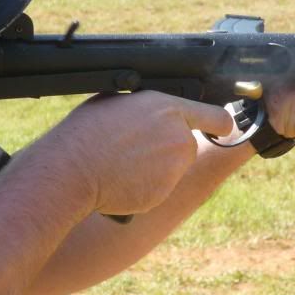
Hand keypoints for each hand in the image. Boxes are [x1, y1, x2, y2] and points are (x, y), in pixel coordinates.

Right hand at [47, 91, 233, 215]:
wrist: (73, 169)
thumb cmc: (87, 131)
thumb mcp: (118, 101)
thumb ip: (147, 106)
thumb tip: (151, 110)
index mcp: (169, 109)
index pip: (217, 117)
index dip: (220, 124)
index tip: (220, 128)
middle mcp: (179, 139)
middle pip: (188, 145)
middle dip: (170, 148)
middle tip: (137, 148)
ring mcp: (173, 169)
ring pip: (173, 168)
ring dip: (157, 168)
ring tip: (124, 163)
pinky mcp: (163, 193)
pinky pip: (160, 188)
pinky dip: (146, 186)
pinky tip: (122, 179)